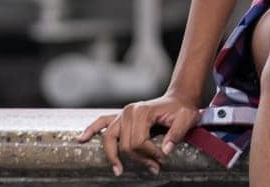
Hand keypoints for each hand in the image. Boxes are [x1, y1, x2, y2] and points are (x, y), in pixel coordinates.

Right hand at [75, 92, 198, 175]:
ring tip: (119, 170)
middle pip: (125, 144)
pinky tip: (82, 138)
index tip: (162, 159)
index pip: (139, 141)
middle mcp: (129, 111)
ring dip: (114, 156)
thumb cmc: (182, 109)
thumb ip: (177, 134)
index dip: (150, 154)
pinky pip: (101, 122)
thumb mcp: (187, 118)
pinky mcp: (120, 116)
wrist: (178, 100)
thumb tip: (165, 150)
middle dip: (139, 158)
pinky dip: (91, 130)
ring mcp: (122, 113)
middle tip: (154, 167)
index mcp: (142, 111)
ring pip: (110, 139)